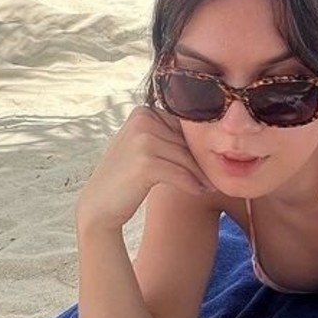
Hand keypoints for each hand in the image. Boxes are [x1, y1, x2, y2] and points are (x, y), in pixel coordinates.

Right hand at [76, 105, 209, 231]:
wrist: (98, 205)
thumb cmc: (127, 177)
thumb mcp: (144, 147)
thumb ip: (168, 136)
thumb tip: (214, 132)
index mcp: (144, 112)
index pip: (183, 126)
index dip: (199, 145)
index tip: (215, 160)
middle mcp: (142, 120)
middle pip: (186, 141)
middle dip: (202, 161)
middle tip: (218, 175)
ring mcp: (142, 140)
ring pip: (187, 158)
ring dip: (201, 175)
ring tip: (211, 185)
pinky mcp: (145, 162)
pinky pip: (181, 174)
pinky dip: (193, 185)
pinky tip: (200, 192)